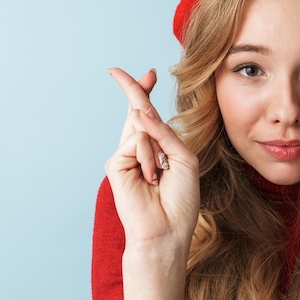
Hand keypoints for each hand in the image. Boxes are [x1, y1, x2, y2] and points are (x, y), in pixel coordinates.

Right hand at [104, 68, 199, 248]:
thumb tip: (141, 110)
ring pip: (141, 127)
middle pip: (136, 111)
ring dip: (157, 149)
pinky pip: (136, 142)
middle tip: (116, 71)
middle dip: (133, 89)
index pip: (151, 116)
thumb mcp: (184, 159)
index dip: (147, 93)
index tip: (149, 73)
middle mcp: (140, 149)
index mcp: (159, 147)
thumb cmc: (180, 199)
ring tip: (160, 175)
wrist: (168, 229)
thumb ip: (165, 133)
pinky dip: (149, 157)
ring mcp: (126, 156)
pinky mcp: (116, 164)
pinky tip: (150, 177)